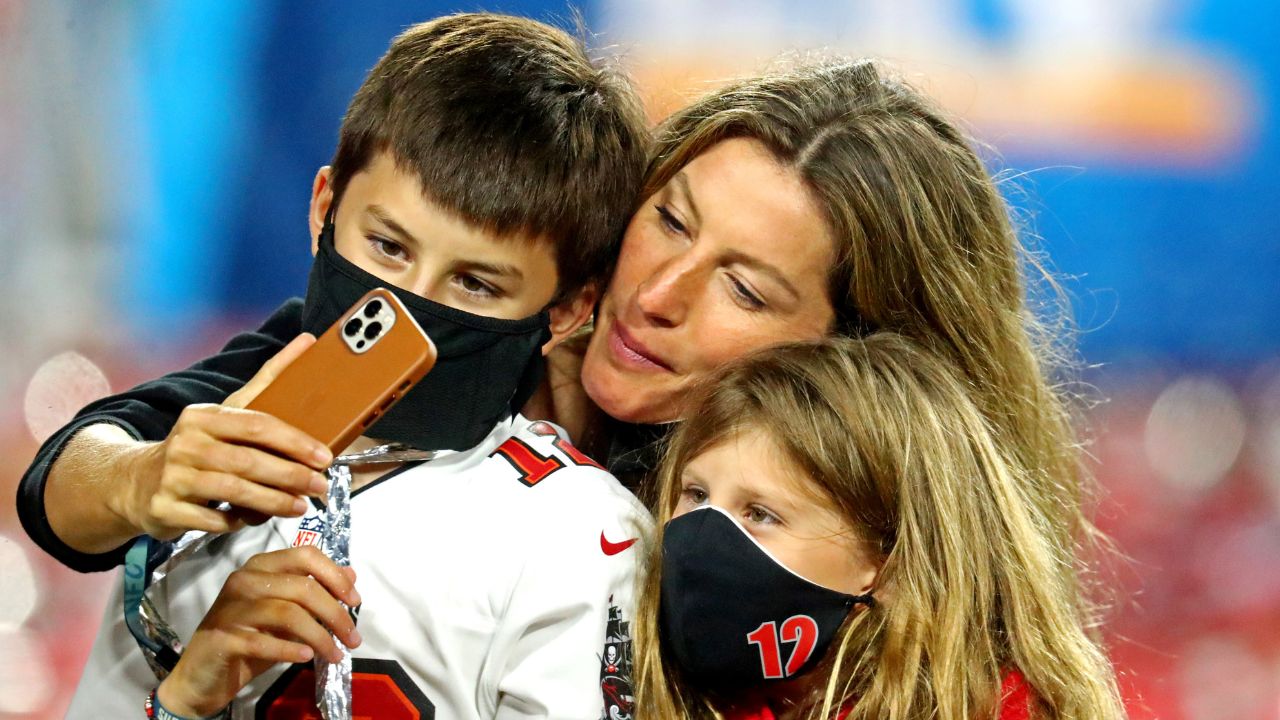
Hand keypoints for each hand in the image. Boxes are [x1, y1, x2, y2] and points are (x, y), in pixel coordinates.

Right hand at [118, 334, 334, 539]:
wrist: (137, 482)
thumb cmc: (197, 445)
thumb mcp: (227, 411)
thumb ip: (268, 379)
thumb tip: (308, 340)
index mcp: (203, 416)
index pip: (257, 425)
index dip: (294, 442)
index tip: (323, 456)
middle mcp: (185, 443)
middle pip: (249, 461)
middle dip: (291, 476)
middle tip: (320, 485)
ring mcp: (173, 477)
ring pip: (234, 492)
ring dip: (273, 501)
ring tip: (300, 506)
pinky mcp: (165, 508)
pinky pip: (212, 520)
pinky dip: (238, 522)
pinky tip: (255, 519)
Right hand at [155, 546, 361, 716]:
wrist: (203, 674)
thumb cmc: (248, 638)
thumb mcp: (286, 614)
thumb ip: (315, 592)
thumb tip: (351, 575)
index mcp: (262, 566)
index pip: (306, 556)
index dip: (336, 576)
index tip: (356, 601)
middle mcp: (245, 580)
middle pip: (302, 587)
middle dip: (336, 613)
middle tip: (354, 638)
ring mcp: (231, 608)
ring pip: (288, 614)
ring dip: (320, 636)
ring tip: (336, 654)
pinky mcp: (223, 638)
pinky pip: (263, 641)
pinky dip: (290, 649)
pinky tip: (307, 657)